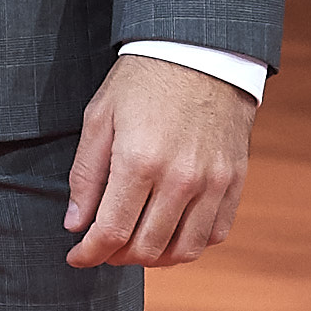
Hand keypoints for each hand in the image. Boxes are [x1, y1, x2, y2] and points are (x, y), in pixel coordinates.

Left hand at [64, 56, 255, 269]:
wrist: (201, 52)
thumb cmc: (143, 80)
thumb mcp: (100, 117)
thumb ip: (86, 174)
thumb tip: (76, 223)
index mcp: (139, 161)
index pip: (111, 232)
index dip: (89, 253)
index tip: (76, 256)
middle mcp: (180, 178)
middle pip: (146, 248)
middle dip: (116, 257)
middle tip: (103, 246)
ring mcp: (212, 182)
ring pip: (183, 250)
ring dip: (153, 258)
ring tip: (135, 245)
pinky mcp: (234, 180)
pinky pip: (215, 233)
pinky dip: (190, 244)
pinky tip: (170, 232)